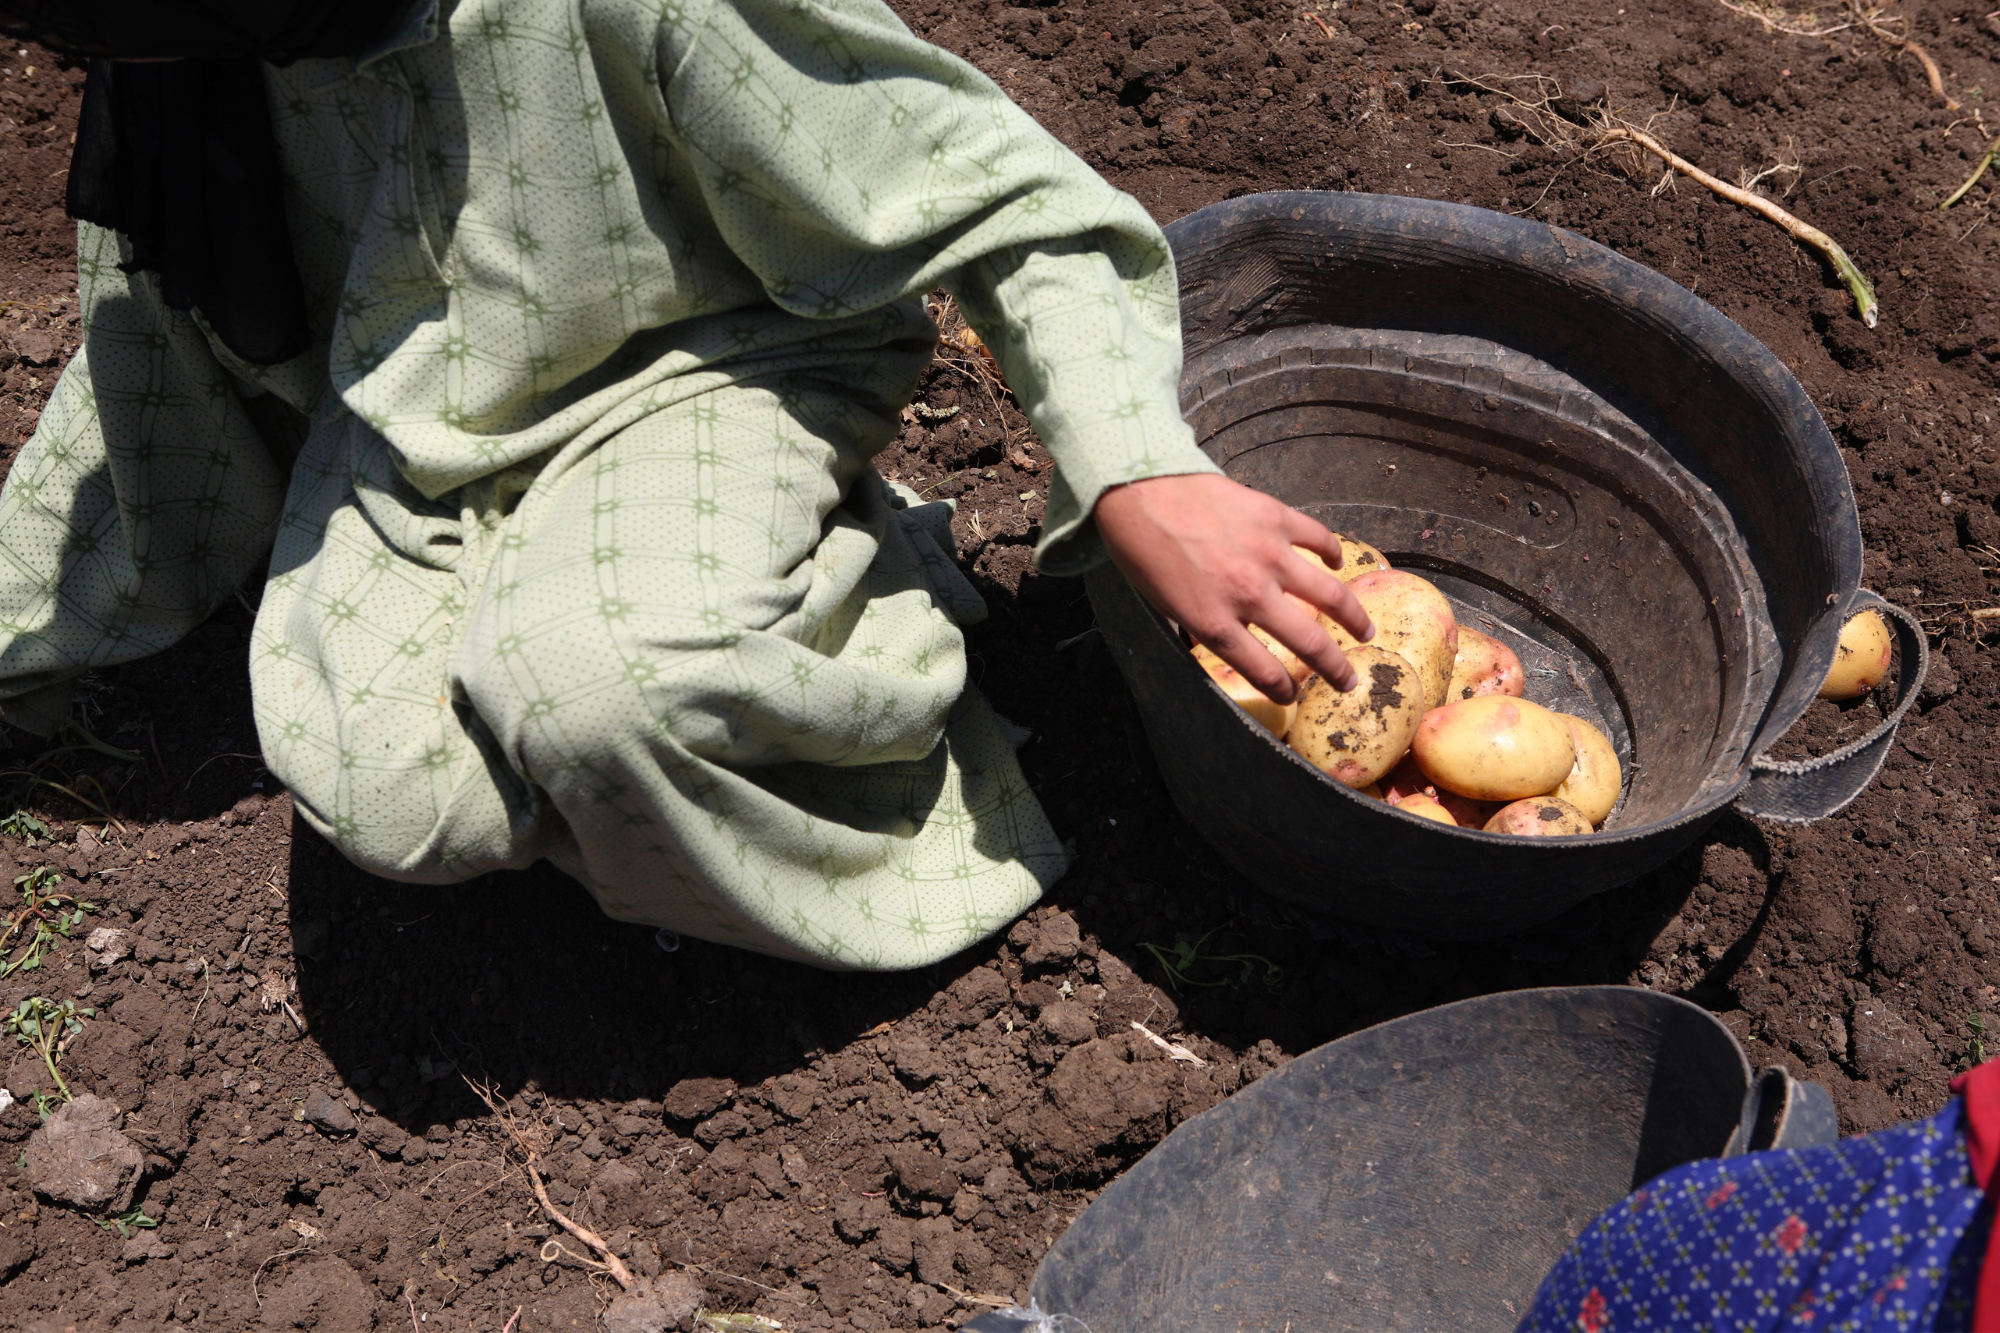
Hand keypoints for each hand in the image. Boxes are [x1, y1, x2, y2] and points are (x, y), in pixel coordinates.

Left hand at [1093, 473, 1373, 699]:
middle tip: (1349, 681)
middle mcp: (1249, 595)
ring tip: (1365, 631)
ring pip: (1329, 595)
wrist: (1139, 489)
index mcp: (1215, 622)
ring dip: (1353, 617)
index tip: (1293, 695)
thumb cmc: (1142, 550)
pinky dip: (1332, 553)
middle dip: (1335, 669)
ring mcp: (1268, 555)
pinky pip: (1318, 539)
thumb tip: (1222, 643)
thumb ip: (1199, 628)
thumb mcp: (1163, 606)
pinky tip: (1337, 563)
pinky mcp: (1275, 518)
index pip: (1264, 671)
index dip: (1283, 690)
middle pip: (1309, 643)